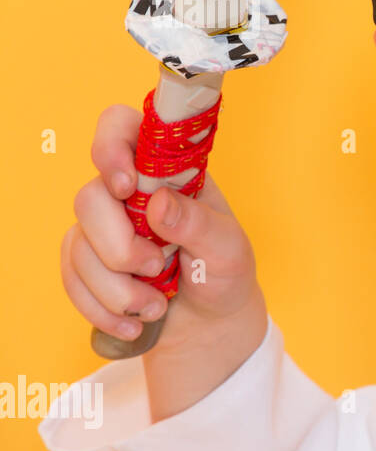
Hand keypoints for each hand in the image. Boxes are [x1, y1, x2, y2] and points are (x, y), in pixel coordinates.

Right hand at [61, 103, 263, 351]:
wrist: (210, 323)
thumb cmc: (224, 274)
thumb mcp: (228, 249)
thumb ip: (199, 223)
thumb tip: (159, 202)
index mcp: (166, 172)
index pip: (121, 128)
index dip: (111, 145)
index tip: (125, 184)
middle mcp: (128, 193)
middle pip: (89, 198)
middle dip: (119, 246)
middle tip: (155, 267)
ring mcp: (102, 227)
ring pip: (78, 245)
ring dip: (117, 288)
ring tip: (157, 304)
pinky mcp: (85, 262)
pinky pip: (71, 279)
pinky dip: (102, 307)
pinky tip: (134, 322)